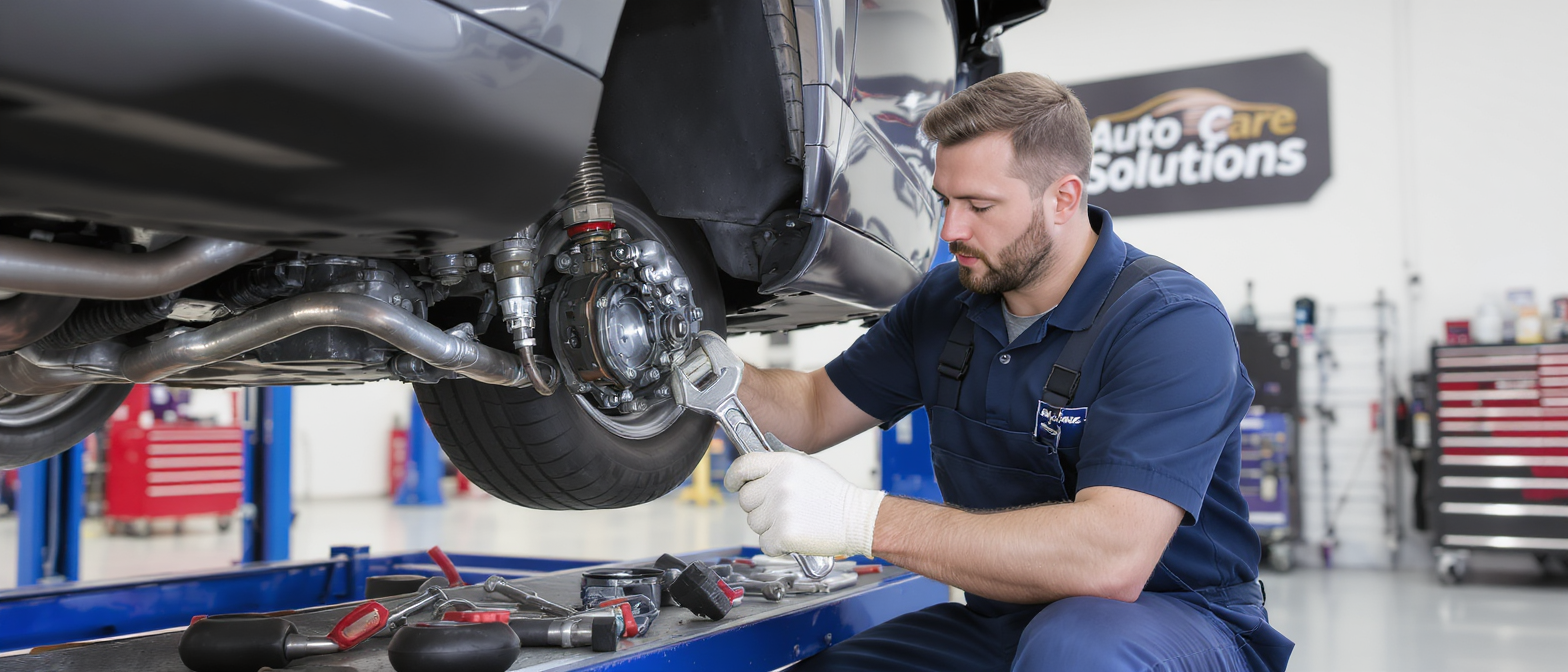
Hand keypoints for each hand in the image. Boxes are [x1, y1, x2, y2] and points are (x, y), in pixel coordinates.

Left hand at [724, 434, 886, 557]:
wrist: (858, 519)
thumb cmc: (835, 495)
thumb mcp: (807, 467)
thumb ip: (778, 467)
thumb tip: (751, 472)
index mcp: (784, 463)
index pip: (743, 465)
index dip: (734, 477)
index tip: (732, 484)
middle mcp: (780, 484)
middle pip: (745, 499)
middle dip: (758, 507)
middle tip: (780, 510)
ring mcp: (781, 509)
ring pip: (753, 523)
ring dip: (768, 527)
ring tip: (793, 521)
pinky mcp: (784, 533)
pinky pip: (764, 543)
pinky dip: (777, 545)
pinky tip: (794, 536)